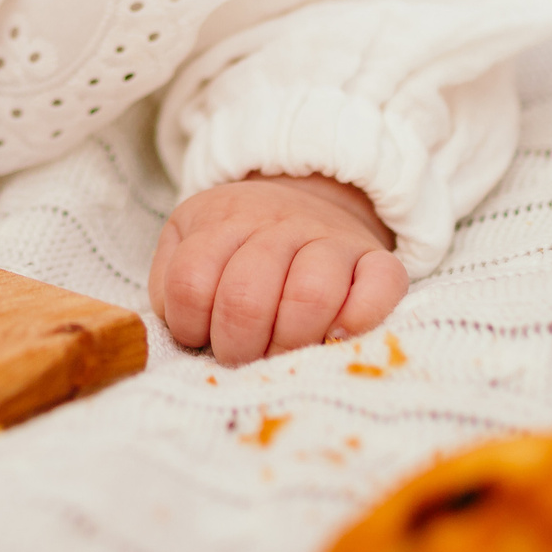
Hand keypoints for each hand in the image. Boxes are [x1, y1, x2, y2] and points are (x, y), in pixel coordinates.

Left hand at [148, 174, 407, 365]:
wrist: (310, 196)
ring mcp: (332, 240)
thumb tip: (182, 327)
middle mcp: (279, 224)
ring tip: (281, 352)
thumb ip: (172, 278)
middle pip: (245, 297)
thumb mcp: (189, 238)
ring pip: (309, 295)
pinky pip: (379, 288)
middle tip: (242, 355)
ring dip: (287, 341)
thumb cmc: (242, 238)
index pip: (192, 281)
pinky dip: (357, 321)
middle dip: (237, 345)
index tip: (202, 334)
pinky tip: (334, 336)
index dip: (190, 324)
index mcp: (224, 219)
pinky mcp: (378, 260)